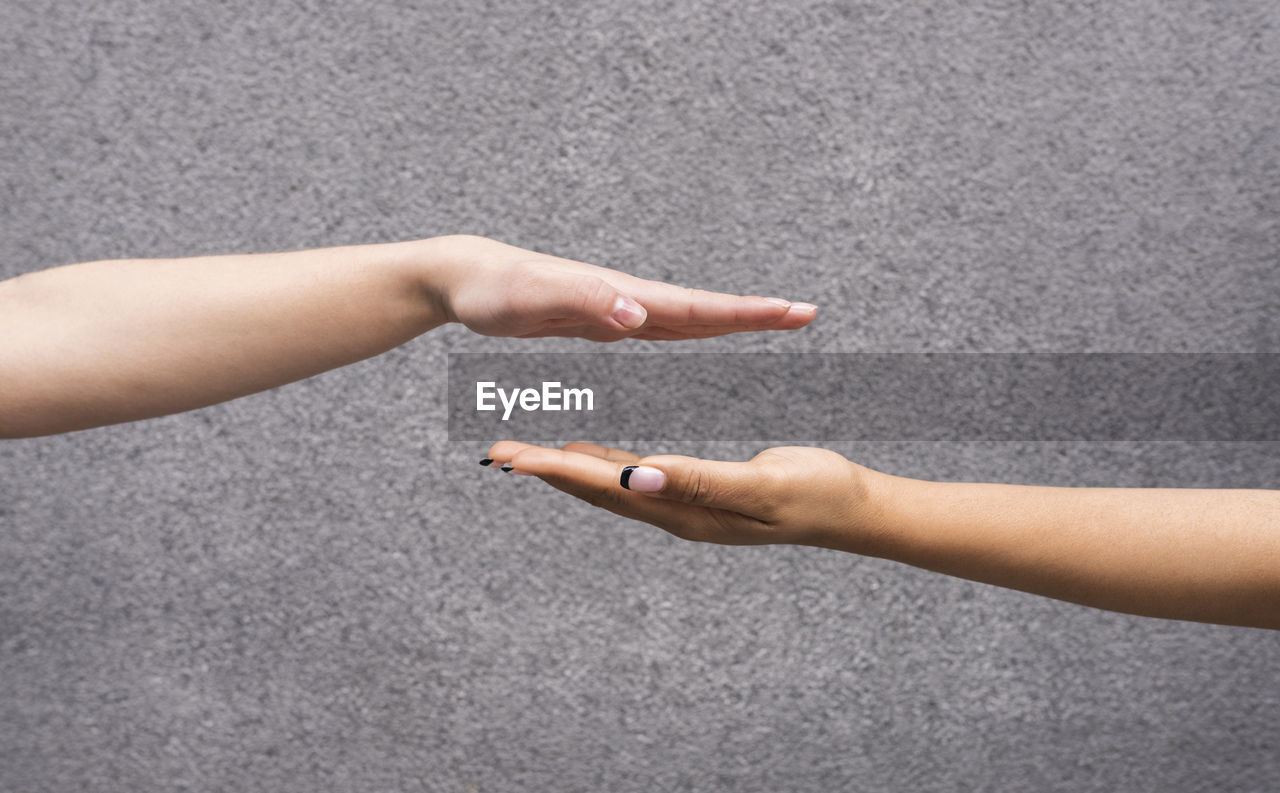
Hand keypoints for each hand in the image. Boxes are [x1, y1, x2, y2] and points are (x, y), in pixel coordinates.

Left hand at [430, 235, 816, 340]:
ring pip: (684, 318)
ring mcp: (616, 308)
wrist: (462, 276)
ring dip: (728, 320)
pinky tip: (691, 334)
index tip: (794, 311)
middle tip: (806, 312)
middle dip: (755, 313)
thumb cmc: (493, 287)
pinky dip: (685, 331)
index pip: (696, 306)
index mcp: (621, 296)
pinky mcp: (599, 321)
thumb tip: (639, 316)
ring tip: (770, 320)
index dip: (746, 313)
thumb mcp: (534, 297)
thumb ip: (586, 301)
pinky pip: (655, 329)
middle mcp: (627, 299)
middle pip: (703, 309)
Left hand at [484, 441, 884, 549]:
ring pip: (610, 484)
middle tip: (497, 451)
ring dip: (566, 469)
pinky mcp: (698, 492)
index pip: (606, 486)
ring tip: (526, 453)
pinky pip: (637, 476)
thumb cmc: (816, 492)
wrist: (852, 509)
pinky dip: (604, 463)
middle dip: (545, 470)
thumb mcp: (760, 483)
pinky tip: (589, 451)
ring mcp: (686, 506)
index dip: (557, 468)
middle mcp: (675, 513)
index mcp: (685, 510)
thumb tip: (635, 477)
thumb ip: (697, 480)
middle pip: (594, 489)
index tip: (513, 455)